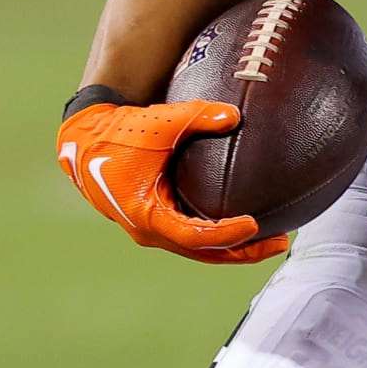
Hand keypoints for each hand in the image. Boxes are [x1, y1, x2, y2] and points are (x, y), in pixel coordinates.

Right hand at [56, 99, 289, 263]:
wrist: (85, 140)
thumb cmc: (120, 131)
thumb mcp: (159, 121)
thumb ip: (198, 115)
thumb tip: (235, 115)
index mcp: (147, 214)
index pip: (194, 236)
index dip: (226, 235)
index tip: (254, 225)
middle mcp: (149, 229)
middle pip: (204, 252)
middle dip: (243, 252)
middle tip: (281, 242)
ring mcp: (152, 228)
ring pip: (199, 248)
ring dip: (235, 247)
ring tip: (275, 239)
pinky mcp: (157, 219)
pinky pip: (193, 234)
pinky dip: (219, 234)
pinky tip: (248, 223)